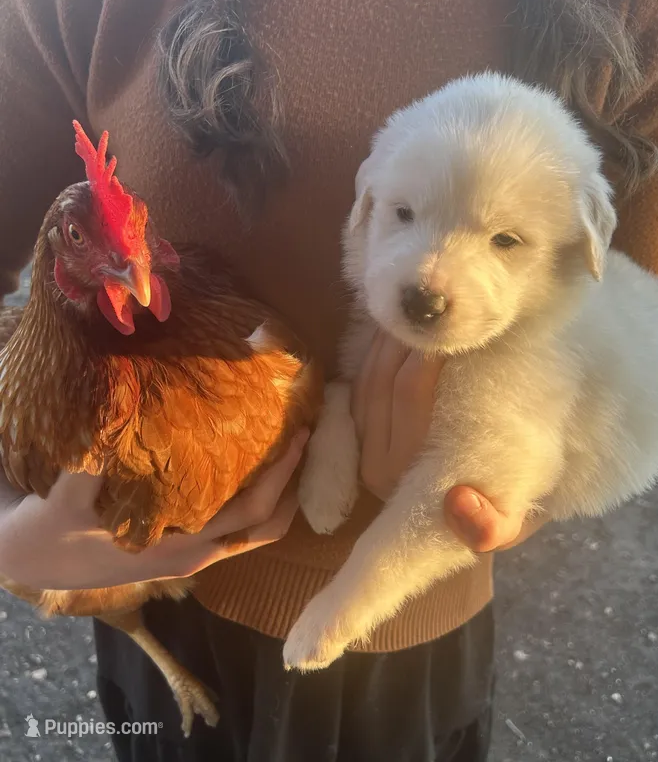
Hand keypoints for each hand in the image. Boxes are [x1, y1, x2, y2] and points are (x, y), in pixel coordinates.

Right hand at [0, 430, 308, 589]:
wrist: (29, 560)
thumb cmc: (48, 535)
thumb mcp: (62, 503)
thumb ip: (89, 468)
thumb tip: (115, 417)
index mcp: (182, 548)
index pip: (252, 513)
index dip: (282, 477)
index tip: (302, 436)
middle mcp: (196, 555)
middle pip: (268, 525)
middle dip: (294, 484)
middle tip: (308, 436)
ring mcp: (192, 554)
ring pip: (256, 531)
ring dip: (280, 495)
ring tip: (291, 451)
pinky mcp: (183, 547)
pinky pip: (236, 527)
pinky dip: (256, 502)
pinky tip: (250, 468)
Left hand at [352, 332, 544, 551]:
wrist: (456, 529)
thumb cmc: (493, 514)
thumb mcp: (503, 528)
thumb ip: (489, 528)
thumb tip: (458, 501)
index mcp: (405, 473)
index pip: (407, 395)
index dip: (424, 355)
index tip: (454, 328)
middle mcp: (375, 462)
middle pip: (380, 380)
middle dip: (403, 338)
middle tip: (434, 307)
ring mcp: (361, 447)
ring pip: (365, 379)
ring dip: (387, 340)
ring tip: (417, 312)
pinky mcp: (356, 437)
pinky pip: (358, 385)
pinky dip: (375, 353)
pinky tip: (397, 331)